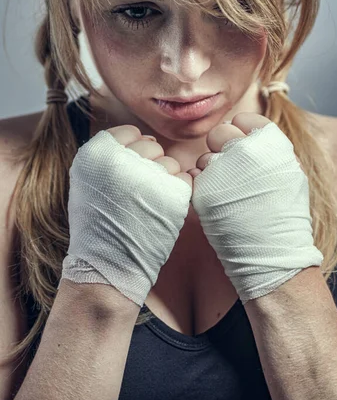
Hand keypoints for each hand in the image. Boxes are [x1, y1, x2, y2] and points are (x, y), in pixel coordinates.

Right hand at [59, 125, 192, 306]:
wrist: (107, 266)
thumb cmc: (99, 226)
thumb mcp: (88, 182)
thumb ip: (110, 155)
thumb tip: (143, 137)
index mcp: (96, 153)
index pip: (129, 132)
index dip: (133, 150)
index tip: (129, 170)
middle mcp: (122, 159)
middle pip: (151, 144)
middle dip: (150, 163)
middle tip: (138, 192)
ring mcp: (149, 176)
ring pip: (170, 162)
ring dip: (164, 180)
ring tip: (147, 205)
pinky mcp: (173, 193)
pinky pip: (185, 179)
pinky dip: (177, 194)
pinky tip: (161, 211)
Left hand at [188, 113, 322, 302]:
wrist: (274, 252)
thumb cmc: (284, 213)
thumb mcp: (290, 171)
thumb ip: (269, 147)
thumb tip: (247, 130)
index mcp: (271, 143)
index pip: (244, 119)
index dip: (241, 132)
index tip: (243, 148)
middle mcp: (245, 151)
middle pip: (220, 133)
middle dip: (222, 148)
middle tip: (232, 169)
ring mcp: (223, 170)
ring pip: (205, 158)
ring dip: (212, 171)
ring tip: (231, 194)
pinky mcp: (203, 190)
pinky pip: (195, 179)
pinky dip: (203, 189)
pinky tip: (220, 204)